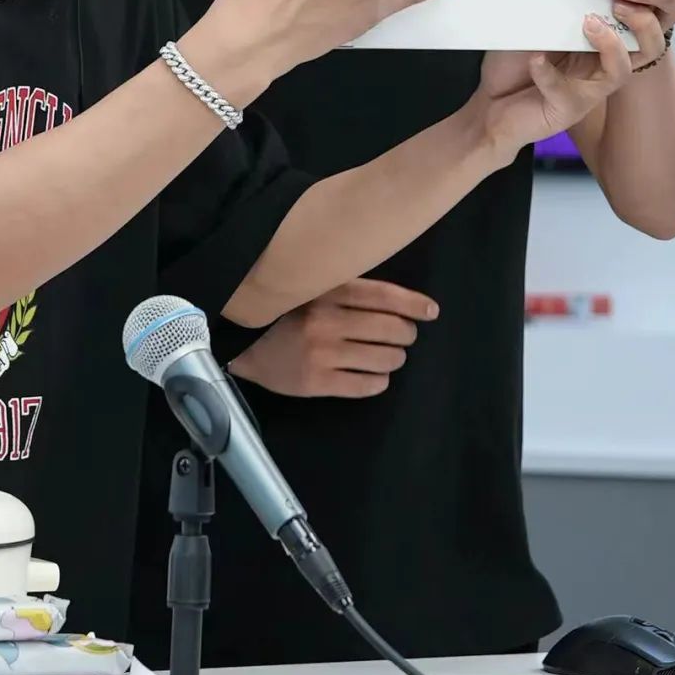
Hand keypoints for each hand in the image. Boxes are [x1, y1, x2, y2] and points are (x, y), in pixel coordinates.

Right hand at [230, 279, 437, 398]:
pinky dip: (379, 381)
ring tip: (388, 356)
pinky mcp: (317, 383)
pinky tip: (375, 375)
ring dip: (394, 358)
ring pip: (385, 359)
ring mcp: (322, 354)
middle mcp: (326, 320)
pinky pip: (368, 385)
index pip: (383, 296)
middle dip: (405, 334)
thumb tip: (400, 302)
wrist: (243, 345)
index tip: (431, 311)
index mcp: (326, 292)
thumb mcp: (313, 290)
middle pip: (390, 329)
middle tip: (403, 336)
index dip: (413, 304)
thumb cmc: (287, 313)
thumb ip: (349, 291)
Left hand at [480, 17, 634, 156]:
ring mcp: (587, 91)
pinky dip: (549, 73)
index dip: (641, 1)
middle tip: (619, 3)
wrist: (489, 107)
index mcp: (596, 42)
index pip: (635, 22)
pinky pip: (566, 91)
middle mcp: (599, 66)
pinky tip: (534, 59)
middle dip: (643, 24)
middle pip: (647, 48)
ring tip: (588, 24)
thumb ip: (550, 8)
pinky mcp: (567, 111)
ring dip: (609, 45)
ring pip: (619, 71)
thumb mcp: (531, 27)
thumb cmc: (512, 64)